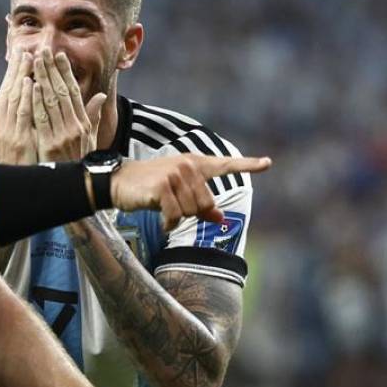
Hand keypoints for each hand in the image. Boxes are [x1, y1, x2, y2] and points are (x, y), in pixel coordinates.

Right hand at [0, 49, 36, 163]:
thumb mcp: (4, 141)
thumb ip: (0, 118)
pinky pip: (22, 114)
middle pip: (8, 90)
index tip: (19, 54)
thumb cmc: (12, 165)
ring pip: (14, 98)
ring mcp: (8, 131)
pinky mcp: (17, 139)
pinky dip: (25, 97)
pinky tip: (29, 82)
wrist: (10, 189)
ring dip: (21, 76)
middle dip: (16, 68)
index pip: (6, 91)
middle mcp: (0, 124)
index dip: (13, 72)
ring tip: (28, 58)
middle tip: (23, 47)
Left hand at [32, 49, 104, 161]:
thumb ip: (93, 117)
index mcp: (83, 123)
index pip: (73, 92)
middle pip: (61, 92)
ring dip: (43, 79)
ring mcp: (63, 135)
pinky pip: (42, 118)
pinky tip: (31, 86)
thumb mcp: (90, 140)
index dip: (66, 72)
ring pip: (51, 101)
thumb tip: (101, 96)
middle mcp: (75, 127)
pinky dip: (36, 100)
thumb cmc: (80, 163)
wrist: (78, 188)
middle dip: (52, 69)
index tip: (59, 55)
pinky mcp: (51, 145)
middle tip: (44, 50)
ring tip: (35, 61)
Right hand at [106, 153, 271, 230]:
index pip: (226, 164)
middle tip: (172, 208)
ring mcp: (175, 174)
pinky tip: (161, 220)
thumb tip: (220, 218)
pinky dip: (169, 224)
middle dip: (191, 212)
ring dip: (178, 217)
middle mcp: (188, 165)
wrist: (119, 182)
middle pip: (207, 203)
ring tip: (163, 208)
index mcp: (195, 163)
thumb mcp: (178, 195)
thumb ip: (201, 204)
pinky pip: (176, 216)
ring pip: (192, 211)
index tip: (268, 163)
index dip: (248, 165)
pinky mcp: (162, 187)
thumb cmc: (150, 188)